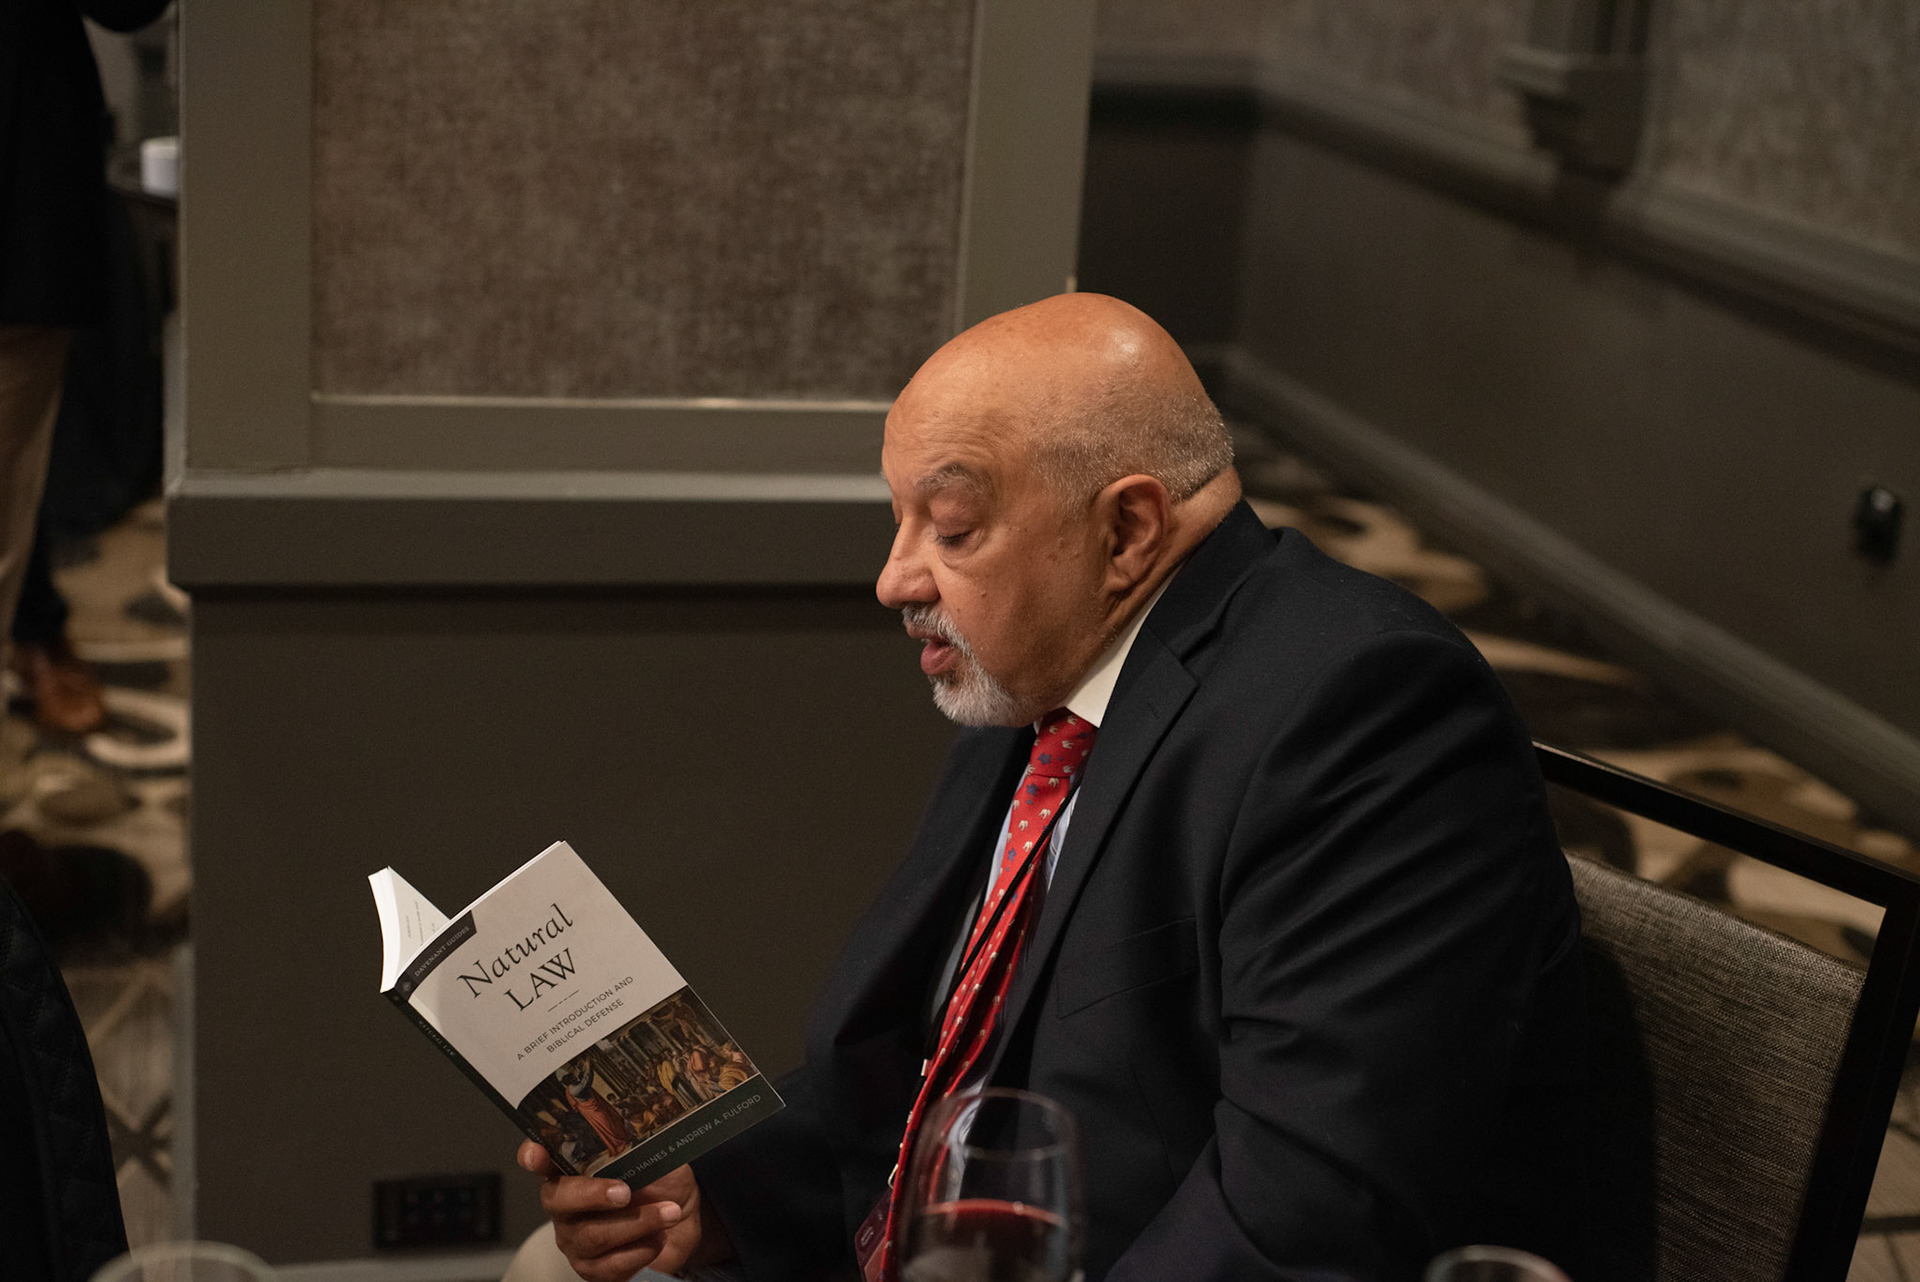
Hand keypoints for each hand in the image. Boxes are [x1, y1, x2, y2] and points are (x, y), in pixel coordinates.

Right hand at [518, 1141, 727, 1281]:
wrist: (681, 1217)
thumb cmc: (660, 1181)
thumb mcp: (654, 1154)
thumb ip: (639, 1146)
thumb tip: (641, 1136)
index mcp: (573, 1169)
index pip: (542, 1160)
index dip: (534, 1157)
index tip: (536, 1154)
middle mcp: (565, 1204)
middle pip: (558, 1201)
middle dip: (593, 1195)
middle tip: (625, 1192)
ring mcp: (574, 1239)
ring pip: (592, 1236)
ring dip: (636, 1223)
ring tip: (668, 1213)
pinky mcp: (592, 1269)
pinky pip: (609, 1266)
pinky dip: (640, 1250)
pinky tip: (659, 1238)